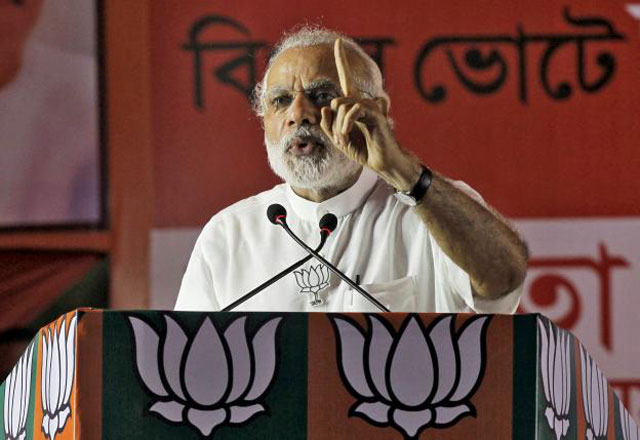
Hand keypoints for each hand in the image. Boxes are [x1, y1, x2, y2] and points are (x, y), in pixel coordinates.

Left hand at [320, 38, 420, 190]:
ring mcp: (370, 106)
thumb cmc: (362, 149)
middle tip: (340, 137)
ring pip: (342, 107)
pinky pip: (353, 111)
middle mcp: (363, 101)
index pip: (347, 78)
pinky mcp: (375, 113)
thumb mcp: (339, 139)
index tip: (338, 42)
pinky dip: (345, 124)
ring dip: (339, 127)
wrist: (382, 162)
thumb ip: (329, 124)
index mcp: (354, 105)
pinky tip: (347, 135)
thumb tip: (325, 107)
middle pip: (335, 101)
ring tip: (346, 138)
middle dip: (332, 122)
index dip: (342, 60)